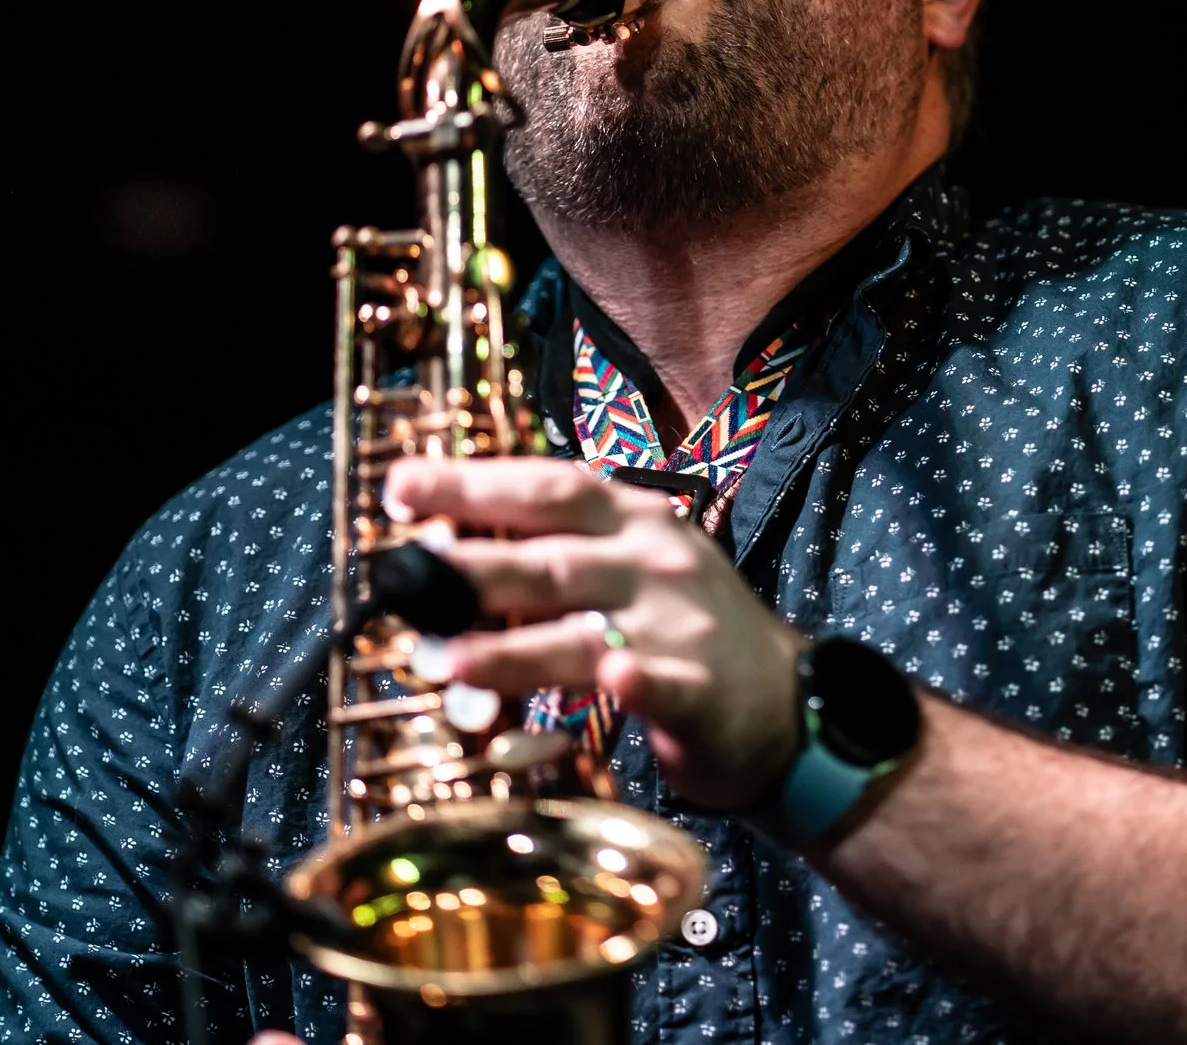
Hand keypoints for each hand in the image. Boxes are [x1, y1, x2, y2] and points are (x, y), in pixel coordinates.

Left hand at [383, 456, 804, 807]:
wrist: (787, 701)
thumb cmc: (685, 627)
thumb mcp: (631, 567)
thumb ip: (554, 554)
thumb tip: (446, 550)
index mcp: (633, 520)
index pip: (547, 488)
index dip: (473, 485)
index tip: (400, 487)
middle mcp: (653, 562)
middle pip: (551, 556)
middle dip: (470, 563)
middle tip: (398, 571)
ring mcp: (679, 626)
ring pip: (582, 633)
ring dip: (510, 647)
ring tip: (444, 658)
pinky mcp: (701, 691)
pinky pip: (663, 685)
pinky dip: (636, 681)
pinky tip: (613, 679)